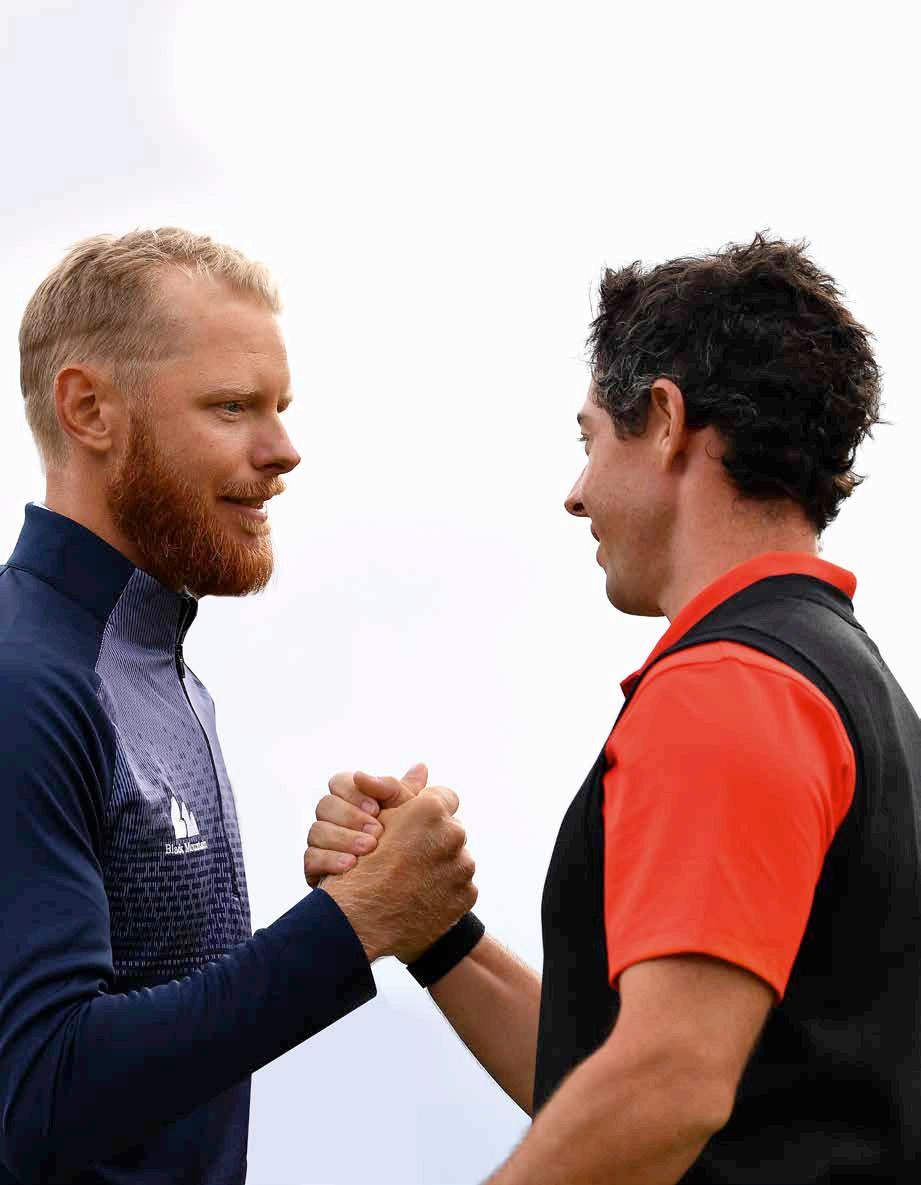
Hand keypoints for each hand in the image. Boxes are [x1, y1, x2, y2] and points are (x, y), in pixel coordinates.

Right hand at [304, 763, 426, 886]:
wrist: (395, 885)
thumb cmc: (402, 842)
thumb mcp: (405, 815)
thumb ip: (406, 793)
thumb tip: (421, 767)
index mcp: (350, 798)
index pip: (339, 782)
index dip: (354, 793)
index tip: (376, 809)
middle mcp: (332, 818)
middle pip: (325, 805)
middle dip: (351, 817)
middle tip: (377, 832)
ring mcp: (320, 842)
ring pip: (317, 831)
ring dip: (344, 838)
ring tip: (369, 849)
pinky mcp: (314, 867)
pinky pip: (310, 858)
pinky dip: (330, 860)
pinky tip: (350, 866)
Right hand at [318, 775, 476, 963]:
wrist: (361, 920)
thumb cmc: (361, 865)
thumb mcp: (376, 821)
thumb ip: (400, 790)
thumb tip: (421, 767)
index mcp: (431, 810)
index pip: (442, 796)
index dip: (424, 811)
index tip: (411, 826)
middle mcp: (454, 834)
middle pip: (449, 829)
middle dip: (431, 839)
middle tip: (407, 856)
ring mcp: (463, 867)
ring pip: (454, 857)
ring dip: (437, 864)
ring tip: (411, 879)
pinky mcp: (467, 895)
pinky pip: (458, 886)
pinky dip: (443, 890)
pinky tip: (419, 897)